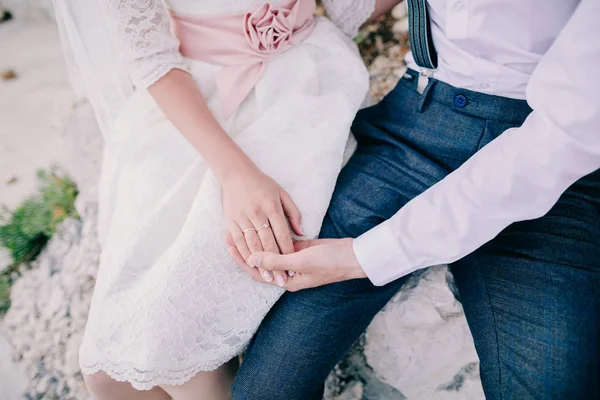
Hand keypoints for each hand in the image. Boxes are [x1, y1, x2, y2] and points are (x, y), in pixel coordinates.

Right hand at [222, 166, 302, 286]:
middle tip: (282, 279)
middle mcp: (257, 213)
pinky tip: (251, 264)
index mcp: (272, 207)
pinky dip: (245, 254)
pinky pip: (239, 241)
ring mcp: (243, 218)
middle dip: (276, 264)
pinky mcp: (231, 220)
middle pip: (268, 243)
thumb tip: (301, 232)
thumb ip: (293, 213)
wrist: (236, 173)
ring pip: (253, 245)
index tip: (294, 265)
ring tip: (268, 277)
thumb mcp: (282, 194)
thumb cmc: (263, 184)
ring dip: (261, 263)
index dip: (288, 252)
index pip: (282, 234)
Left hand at [227, 237, 367, 290]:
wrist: (355, 256)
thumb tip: (251, 259)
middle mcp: (288, 272)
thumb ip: (276, 260)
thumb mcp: (301, 261)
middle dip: (246, 249)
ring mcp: (295, 260)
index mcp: (287, 280)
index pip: (258, 272)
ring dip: (257, 242)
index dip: (243, 259)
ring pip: (271, 252)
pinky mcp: (302, 249)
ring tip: (242, 228)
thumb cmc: (330, 262)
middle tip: (229, 235)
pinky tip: (261, 226)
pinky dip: (272, 236)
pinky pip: (282, 243)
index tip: (230, 246)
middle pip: (261, 262)